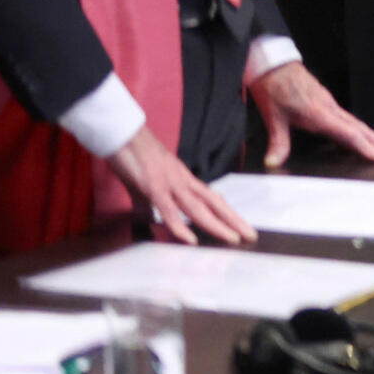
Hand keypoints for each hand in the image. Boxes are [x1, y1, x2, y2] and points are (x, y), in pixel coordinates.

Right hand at [107, 127, 254, 245]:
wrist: (123, 134)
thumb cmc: (135, 156)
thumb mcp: (145, 184)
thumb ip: (149, 203)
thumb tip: (151, 219)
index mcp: (184, 180)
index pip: (212, 199)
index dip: (228, 213)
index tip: (241, 227)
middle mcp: (183, 181)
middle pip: (213, 203)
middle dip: (233, 221)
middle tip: (251, 236)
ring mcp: (170, 183)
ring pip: (197, 207)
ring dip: (216, 225)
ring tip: (232, 239)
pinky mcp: (153, 186)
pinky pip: (169, 208)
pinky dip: (180, 225)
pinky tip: (190, 239)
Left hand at [251, 62, 373, 169]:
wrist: (274, 64)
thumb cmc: (274, 87)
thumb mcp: (273, 116)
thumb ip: (278, 142)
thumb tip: (273, 162)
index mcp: (320, 113)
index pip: (350, 135)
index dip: (368, 148)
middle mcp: (329, 108)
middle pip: (360, 128)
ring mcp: (329, 104)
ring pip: (355, 123)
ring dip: (372, 135)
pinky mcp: (325, 101)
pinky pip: (346, 119)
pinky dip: (356, 130)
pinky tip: (354, 137)